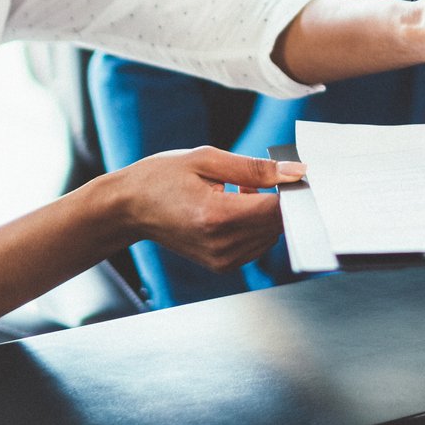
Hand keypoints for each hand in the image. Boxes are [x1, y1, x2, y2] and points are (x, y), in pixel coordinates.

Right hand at [99, 147, 298, 272]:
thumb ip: (255, 168)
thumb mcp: (207, 159)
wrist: (129, 208)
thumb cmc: (162, 177)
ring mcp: (222, 259)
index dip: (293, 191)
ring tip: (235, 191)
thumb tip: (295, 172)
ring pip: (271, 235)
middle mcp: (222, 244)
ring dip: (265, 212)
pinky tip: (232, 207)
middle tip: (253, 177)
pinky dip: (255, 225)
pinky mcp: (222, 265)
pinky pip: (257, 244)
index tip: (292, 174)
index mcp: (217, 216)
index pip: (278, 210)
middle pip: (277, 225)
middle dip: (278, 199)